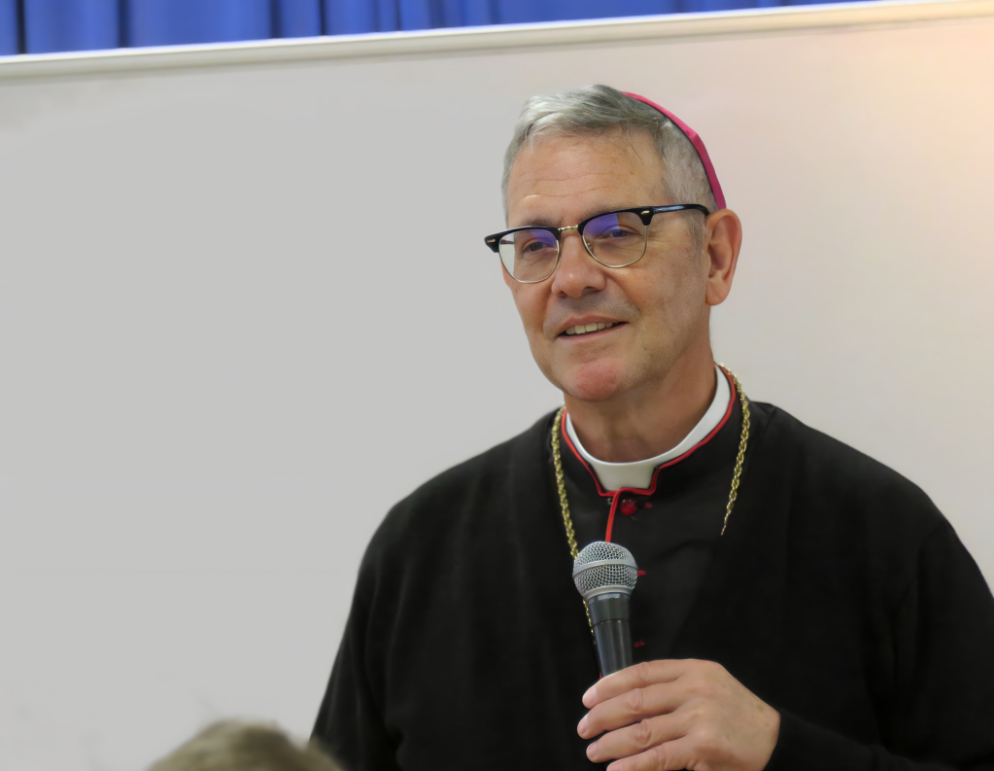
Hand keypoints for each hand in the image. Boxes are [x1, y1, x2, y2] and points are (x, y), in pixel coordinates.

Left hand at [577, 659, 779, 770]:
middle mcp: (694, 689)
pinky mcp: (703, 747)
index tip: (588, 697)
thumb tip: (623, 697)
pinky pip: (658, 757)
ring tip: (594, 750)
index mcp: (692, 670)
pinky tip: (616, 769)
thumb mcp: (708, 685)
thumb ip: (672, 686)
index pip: (641, 672)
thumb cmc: (735, 714)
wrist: (775, 741)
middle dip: (603, 715)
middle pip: (635, 700)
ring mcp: (699, 718)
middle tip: (584, 727)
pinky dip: (633, 765)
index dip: (609, 684)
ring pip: (642, 731)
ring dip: (611, 743)